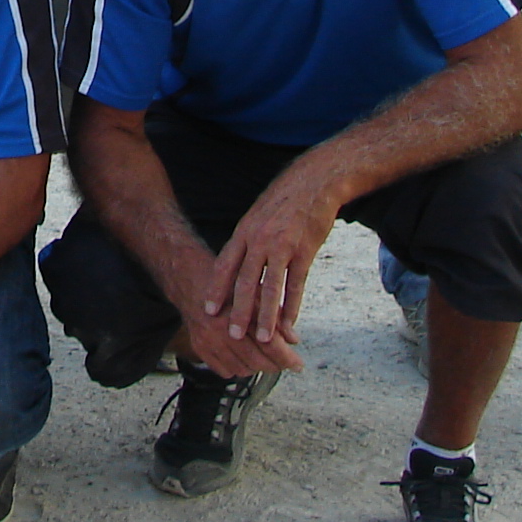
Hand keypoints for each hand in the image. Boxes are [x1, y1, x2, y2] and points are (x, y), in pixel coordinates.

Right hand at [161, 249, 295, 380]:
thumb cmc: (227, 284)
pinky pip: (225, 371)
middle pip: (258, 362)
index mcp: (240, 313)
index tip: (297, 364)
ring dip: (257, 367)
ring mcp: (209, 341)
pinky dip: (237, 368)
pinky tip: (243, 358)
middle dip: (276, 365)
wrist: (193, 281)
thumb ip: (276, 315)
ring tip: (264, 357)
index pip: (270, 345)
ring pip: (243, 370)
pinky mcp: (200, 348)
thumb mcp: (257, 292)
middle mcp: (222, 330)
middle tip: (284, 362)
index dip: (288, 358)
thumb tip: (293, 339)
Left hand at [200, 170, 338, 371]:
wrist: (313, 182)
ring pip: (271, 287)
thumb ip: (245, 241)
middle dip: (238, 311)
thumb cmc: (283, 201)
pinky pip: (296, 284)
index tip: (208, 310)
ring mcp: (283, 246)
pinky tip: (289, 324)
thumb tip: (233, 264)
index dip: (216, 289)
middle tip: (231, 335)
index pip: (225, 265)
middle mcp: (260, 240)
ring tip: (262, 339)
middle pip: (245, 281)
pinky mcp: (305, 251)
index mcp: (245, 232)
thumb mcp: (256, 216)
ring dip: (266, 316)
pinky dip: (292, 306)